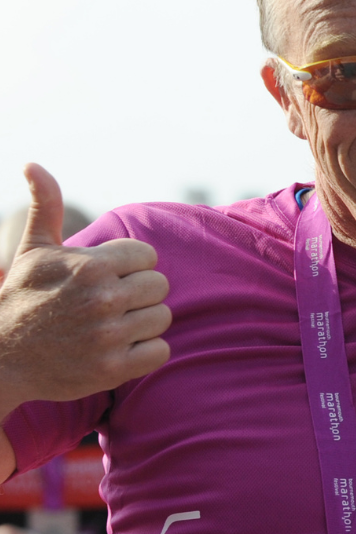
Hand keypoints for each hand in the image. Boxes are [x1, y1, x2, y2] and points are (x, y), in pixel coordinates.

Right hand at [0, 164, 171, 417]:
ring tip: (112, 325)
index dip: (130, 267)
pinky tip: (119, 348)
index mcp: (91, 266)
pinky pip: (161, 350)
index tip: (106, 278)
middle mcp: (103, 299)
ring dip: (143, 322)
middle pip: (159, 286)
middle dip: (138, 293)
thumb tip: (33, 163)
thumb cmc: (24, 298)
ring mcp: (109, 336)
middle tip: (109, 304)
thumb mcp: (33, 250)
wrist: (2, 361)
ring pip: (163, 317)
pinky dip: (146, 352)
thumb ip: (45, 206)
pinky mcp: (114, 369)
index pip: (148, 257)